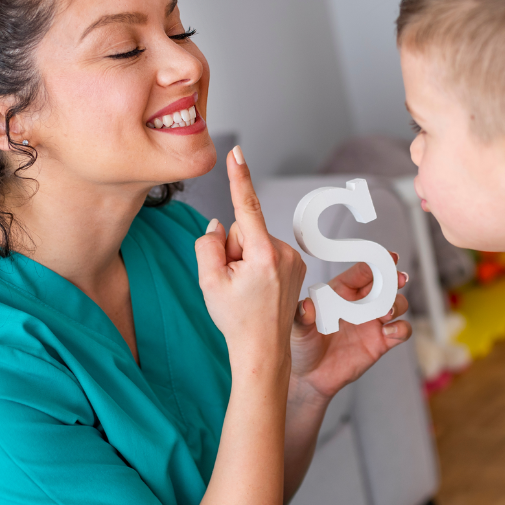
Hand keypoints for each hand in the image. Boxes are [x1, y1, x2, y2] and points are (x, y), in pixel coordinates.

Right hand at [195, 148, 306, 370]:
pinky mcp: (297, 265)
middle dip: (234, 248)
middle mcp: (284, 253)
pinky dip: (257, 263)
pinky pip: (267, 250)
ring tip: (246, 289)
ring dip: (245, 258)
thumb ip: (208, 245)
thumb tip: (219, 224)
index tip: (236, 153)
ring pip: (256, 240)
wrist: (262, 350)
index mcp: (263, 254)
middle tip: (233, 282)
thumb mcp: (209, 281)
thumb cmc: (236, 320)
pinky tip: (257, 288)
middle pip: (245, 228)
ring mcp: (294, 259)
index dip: (239, 177)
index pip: (247, 206)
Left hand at [288, 254, 411, 401]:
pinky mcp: (381, 342)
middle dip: (395, 279)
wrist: (310, 376)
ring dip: (397, 304)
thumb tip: (305, 307)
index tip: (388, 258)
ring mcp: (373, 322)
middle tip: (398, 279)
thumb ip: (302, 316)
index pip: (363, 271)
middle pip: (385, 284)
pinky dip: (401, 329)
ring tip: (386, 312)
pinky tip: (389, 333)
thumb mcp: (297, 328)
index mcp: (342, 291)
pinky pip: (401, 331)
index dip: (376, 262)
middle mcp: (360, 303)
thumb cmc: (303, 345)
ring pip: (397, 304)